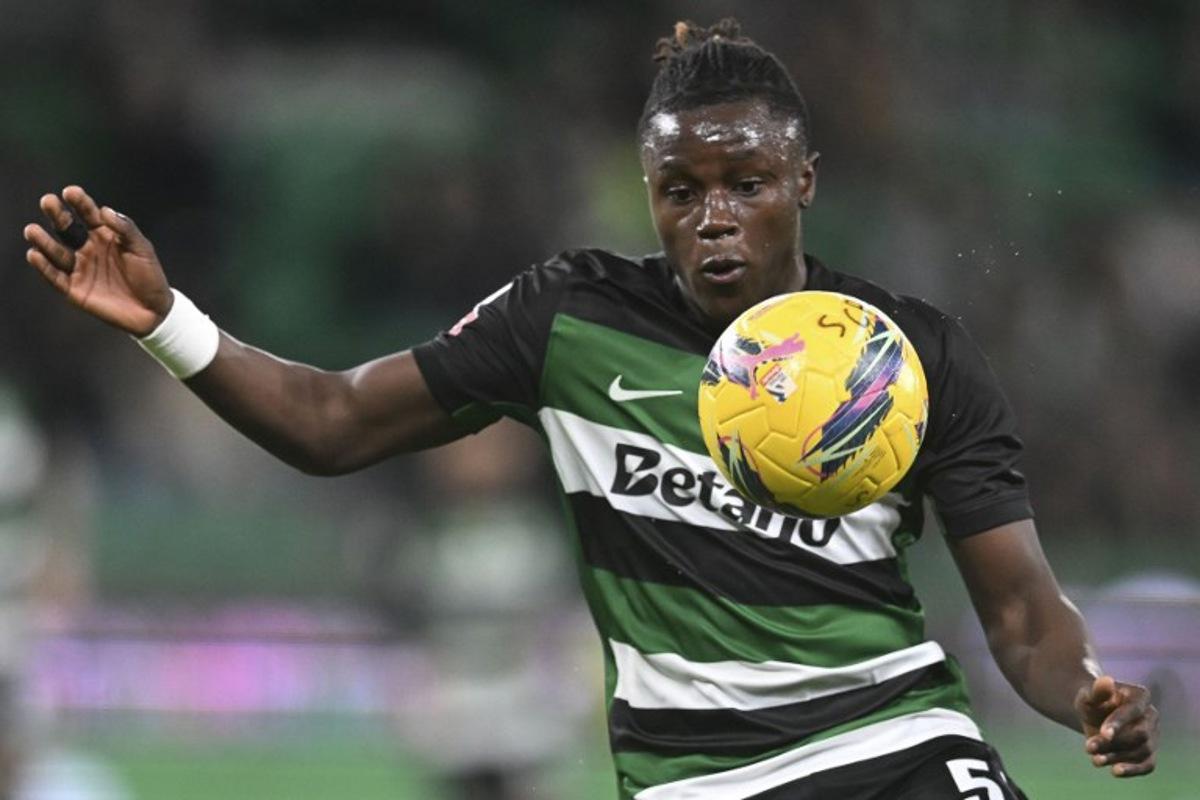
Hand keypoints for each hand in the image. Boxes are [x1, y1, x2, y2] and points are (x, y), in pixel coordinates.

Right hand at [24, 185, 172, 336]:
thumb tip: (105, 210)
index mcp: (104, 235)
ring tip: (32, 230)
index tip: (70, 191)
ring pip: (57, 252)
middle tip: (47, 201)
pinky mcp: (74, 289)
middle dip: (57, 215)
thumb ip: (126, 229)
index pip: (88, 214)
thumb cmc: (150, 276)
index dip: (80, 202)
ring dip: (44, 241)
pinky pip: (56, 277)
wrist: (153, 310)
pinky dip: (44, 267)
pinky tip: (35, 255)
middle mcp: (88, 248)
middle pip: (67, 229)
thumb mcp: (142, 249)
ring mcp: (80, 268)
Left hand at [1075, 675, 1157, 776]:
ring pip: (1142, 751)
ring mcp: (1153, 735)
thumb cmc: (1093, 702)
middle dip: (1113, 742)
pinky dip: (1133, 770)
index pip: (1133, 711)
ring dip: (1117, 757)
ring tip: (1094, 759)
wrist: (1093, 715)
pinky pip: (1148, 764)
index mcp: (1140, 696)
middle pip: (1140, 734)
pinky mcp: (1149, 753)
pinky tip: (1115, 771)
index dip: (1119, 723)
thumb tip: (1107, 681)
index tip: (1103, 733)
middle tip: (1089, 747)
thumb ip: (1097, 690)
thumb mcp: (1089, 694)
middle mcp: (1151, 715)